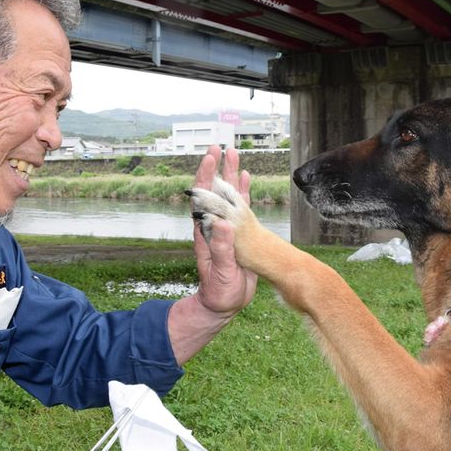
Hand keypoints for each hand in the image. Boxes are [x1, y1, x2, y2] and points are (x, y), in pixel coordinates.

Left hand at [168, 146, 256, 363]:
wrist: (222, 304)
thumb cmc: (218, 292)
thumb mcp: (220, 273)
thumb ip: (221, 250)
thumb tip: (223, 224)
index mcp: (206, 234)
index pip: (203, 200)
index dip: (205, 179)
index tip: (209, 159)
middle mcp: (213, 226)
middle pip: (214, 191)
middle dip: (216, 168)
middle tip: (219, 146)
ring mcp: (224, 228)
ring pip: (227, 196)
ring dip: (230, 175)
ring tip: (233, 153)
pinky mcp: (237, 233)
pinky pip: (240, 207)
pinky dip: (243, 191)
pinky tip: (247, 178)